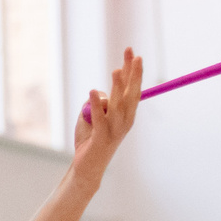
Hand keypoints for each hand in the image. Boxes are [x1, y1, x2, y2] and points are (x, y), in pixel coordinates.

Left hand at [72, 48, 142, 167]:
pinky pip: (98, 119)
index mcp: (126, 115)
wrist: (87, 167)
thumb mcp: (94, 116)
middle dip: (132, 74)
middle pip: (130, 94)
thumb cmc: (90, 140)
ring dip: (117, 87)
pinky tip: (92, 92)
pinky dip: (95, 106)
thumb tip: (100, 94)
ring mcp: (113, 131)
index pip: (132, 89)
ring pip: (117, 106)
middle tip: (133, 55)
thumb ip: (99, 103)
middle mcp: (124, 122)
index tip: (132, 53)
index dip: (133, 71)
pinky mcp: (100, 139)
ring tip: (115, 71)